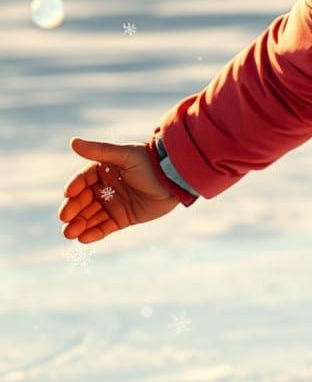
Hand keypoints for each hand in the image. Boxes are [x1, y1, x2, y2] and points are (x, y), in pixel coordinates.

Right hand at [59, 137, 178, 243]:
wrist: (176, 178)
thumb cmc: (150, 162)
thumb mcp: (125, 155)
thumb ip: (99, 150)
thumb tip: (73, 141)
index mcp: (104, 171)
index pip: (82, 181)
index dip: (73, 188)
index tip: (69, 195)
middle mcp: (105, 188)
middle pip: (83, 201)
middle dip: (72, 211)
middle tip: (65, 219)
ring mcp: (114, 204)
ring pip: (91, 216)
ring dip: (79, 225)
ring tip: (69, 233)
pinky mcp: (123, 218)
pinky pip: (105, 227)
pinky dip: (94, 233)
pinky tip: (83, 239)